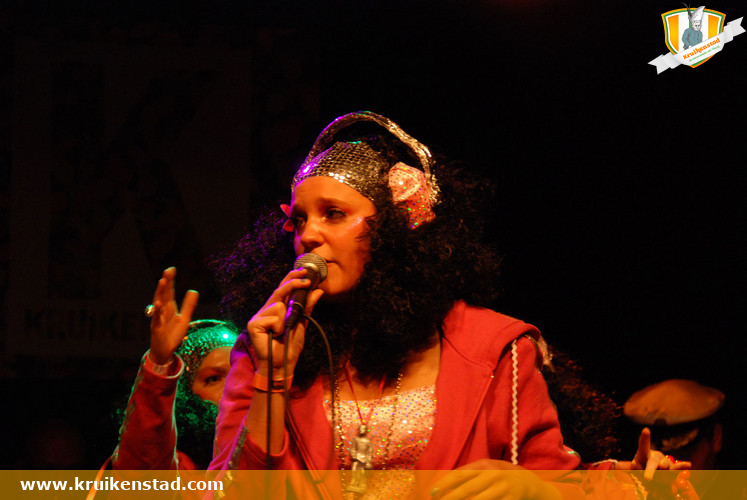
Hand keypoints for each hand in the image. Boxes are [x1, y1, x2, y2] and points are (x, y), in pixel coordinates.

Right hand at [148, 267, 198, 364]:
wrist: (165, 351)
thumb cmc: (173, 334)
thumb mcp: (184, 318)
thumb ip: (188, 305)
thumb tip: (193, 290)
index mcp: (169, 308)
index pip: (169, 292)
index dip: (170, 281)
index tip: (171, 269)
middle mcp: (162, 311)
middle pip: (163, 294)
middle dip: (165, 283)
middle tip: (167, 271)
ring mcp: (158, 319)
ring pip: (158, 304)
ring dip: (160, 293)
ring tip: (162, 281)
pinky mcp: (157, 328)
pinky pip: (156, 319)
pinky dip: (157, 311)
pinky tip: (159, 303)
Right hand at [247, 267, 323, 376]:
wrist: (283, 364)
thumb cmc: (291, 345)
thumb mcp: (302, 323)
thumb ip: (307, 307)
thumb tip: (317, 291)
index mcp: (277, 308)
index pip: (284, 289)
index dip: (292, 278)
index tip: (305, 271)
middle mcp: (266, 310)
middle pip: (279, 290)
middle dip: (293, 282)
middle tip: (306, 279)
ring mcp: (258, 316)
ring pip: (278, 304)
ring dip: (285, 319)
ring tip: (282, 331)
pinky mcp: (253, 323)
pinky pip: (273, 316)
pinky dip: (278, 326)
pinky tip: (274, 335)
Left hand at [430, 459, 560, 499]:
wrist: (529, 482)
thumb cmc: (500, 475)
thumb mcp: (486, 468)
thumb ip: (468, 473)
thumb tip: (445, 481)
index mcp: (484, 465)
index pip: (459, 474)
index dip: (445, 484)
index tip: (433, 493)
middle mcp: (493, 475)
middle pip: (467, 489)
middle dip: (450, 498)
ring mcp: (503, 488)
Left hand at [616, 428, 690, 480]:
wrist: (653, 474)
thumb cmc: (641, 468)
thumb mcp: (633, 468)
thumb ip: (627, 467)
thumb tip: (617, 465)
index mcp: (643, 454)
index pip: (643, 446)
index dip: (644, 439)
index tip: (646, 430)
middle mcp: (655, 457)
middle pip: (653, 461)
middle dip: (651, 469)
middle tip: (647, 477)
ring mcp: (665, 462)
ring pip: (666, 465)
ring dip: (665, 468)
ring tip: (663, 470)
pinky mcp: (673, 469)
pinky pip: (678, 467)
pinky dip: (682, 466)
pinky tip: (688, 464)